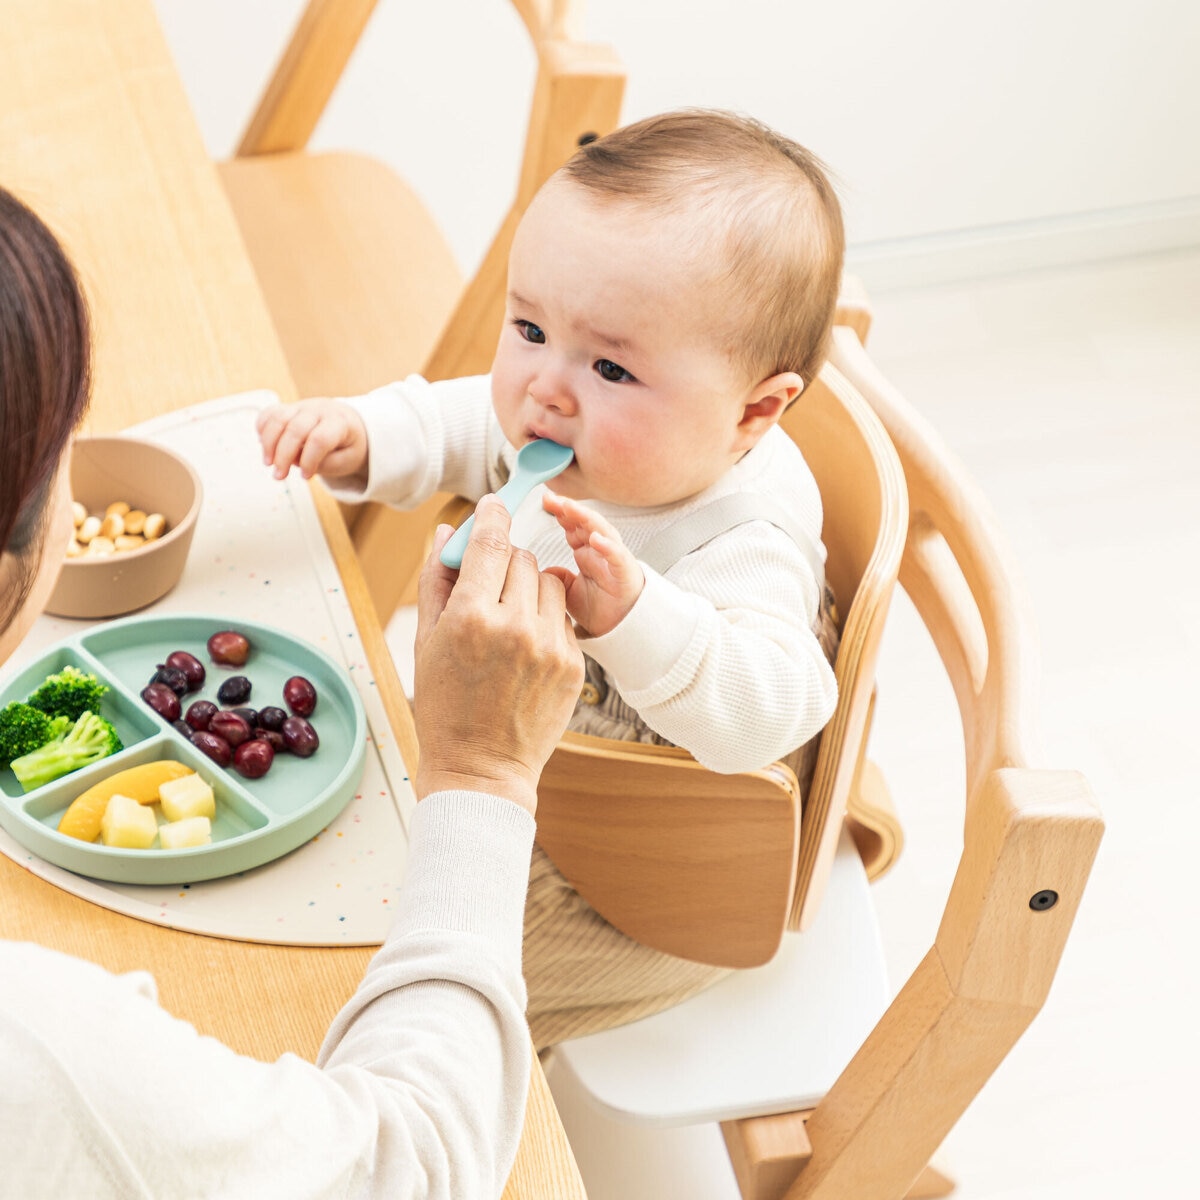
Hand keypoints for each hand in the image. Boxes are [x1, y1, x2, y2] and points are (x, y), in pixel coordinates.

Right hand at [256, 399, 367, 481]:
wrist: (348, 423)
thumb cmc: (347, 444)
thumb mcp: (348, 459)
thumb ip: (325, 463)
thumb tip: (296, 460)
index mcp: (340, 422)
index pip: (320, 439)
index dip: (309, 460)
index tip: (305, 476)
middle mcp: (320, 410)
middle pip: (296, 429)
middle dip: (283, 455)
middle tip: (279, 476)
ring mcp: (302, 406)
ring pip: (278, 418)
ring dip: (269, 443)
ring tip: (269, 463)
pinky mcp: (289, 408)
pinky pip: (270, 413)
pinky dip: (262, 428)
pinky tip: (264, 445)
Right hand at [413, 495, 583, 813]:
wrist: (481, 768)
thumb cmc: (443, 707)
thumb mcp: (426, 642)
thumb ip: (436, 580)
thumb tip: (446, 533)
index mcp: (472, 618)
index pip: (492, 543)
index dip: (493, 517)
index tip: (494, 505)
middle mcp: (515, 627)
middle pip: (522, 558)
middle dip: (505, 562)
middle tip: (489, 585)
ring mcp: (549, 646)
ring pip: (549, 583)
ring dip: (529, 588)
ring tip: (508, 619)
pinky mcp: (573, 664)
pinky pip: (563, 618)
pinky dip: (545, 620)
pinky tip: (524, 647)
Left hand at [542, 491, 643, 636]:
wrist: (622, 628)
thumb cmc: (599, 607)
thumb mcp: (567, 591)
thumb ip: (554, 577)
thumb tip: (532, 568)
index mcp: (587, 551)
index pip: (572, 525)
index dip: (560, 511)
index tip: (545, 500)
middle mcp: (601, 550)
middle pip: (585, 522)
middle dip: (569, 508)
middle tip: (551, 498)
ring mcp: (613, 559)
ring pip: (602, 531)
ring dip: (586, 518)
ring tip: (569, 508)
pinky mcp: (625, 573)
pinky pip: (618, 556)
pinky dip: (608, 546)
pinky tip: (596, 538)